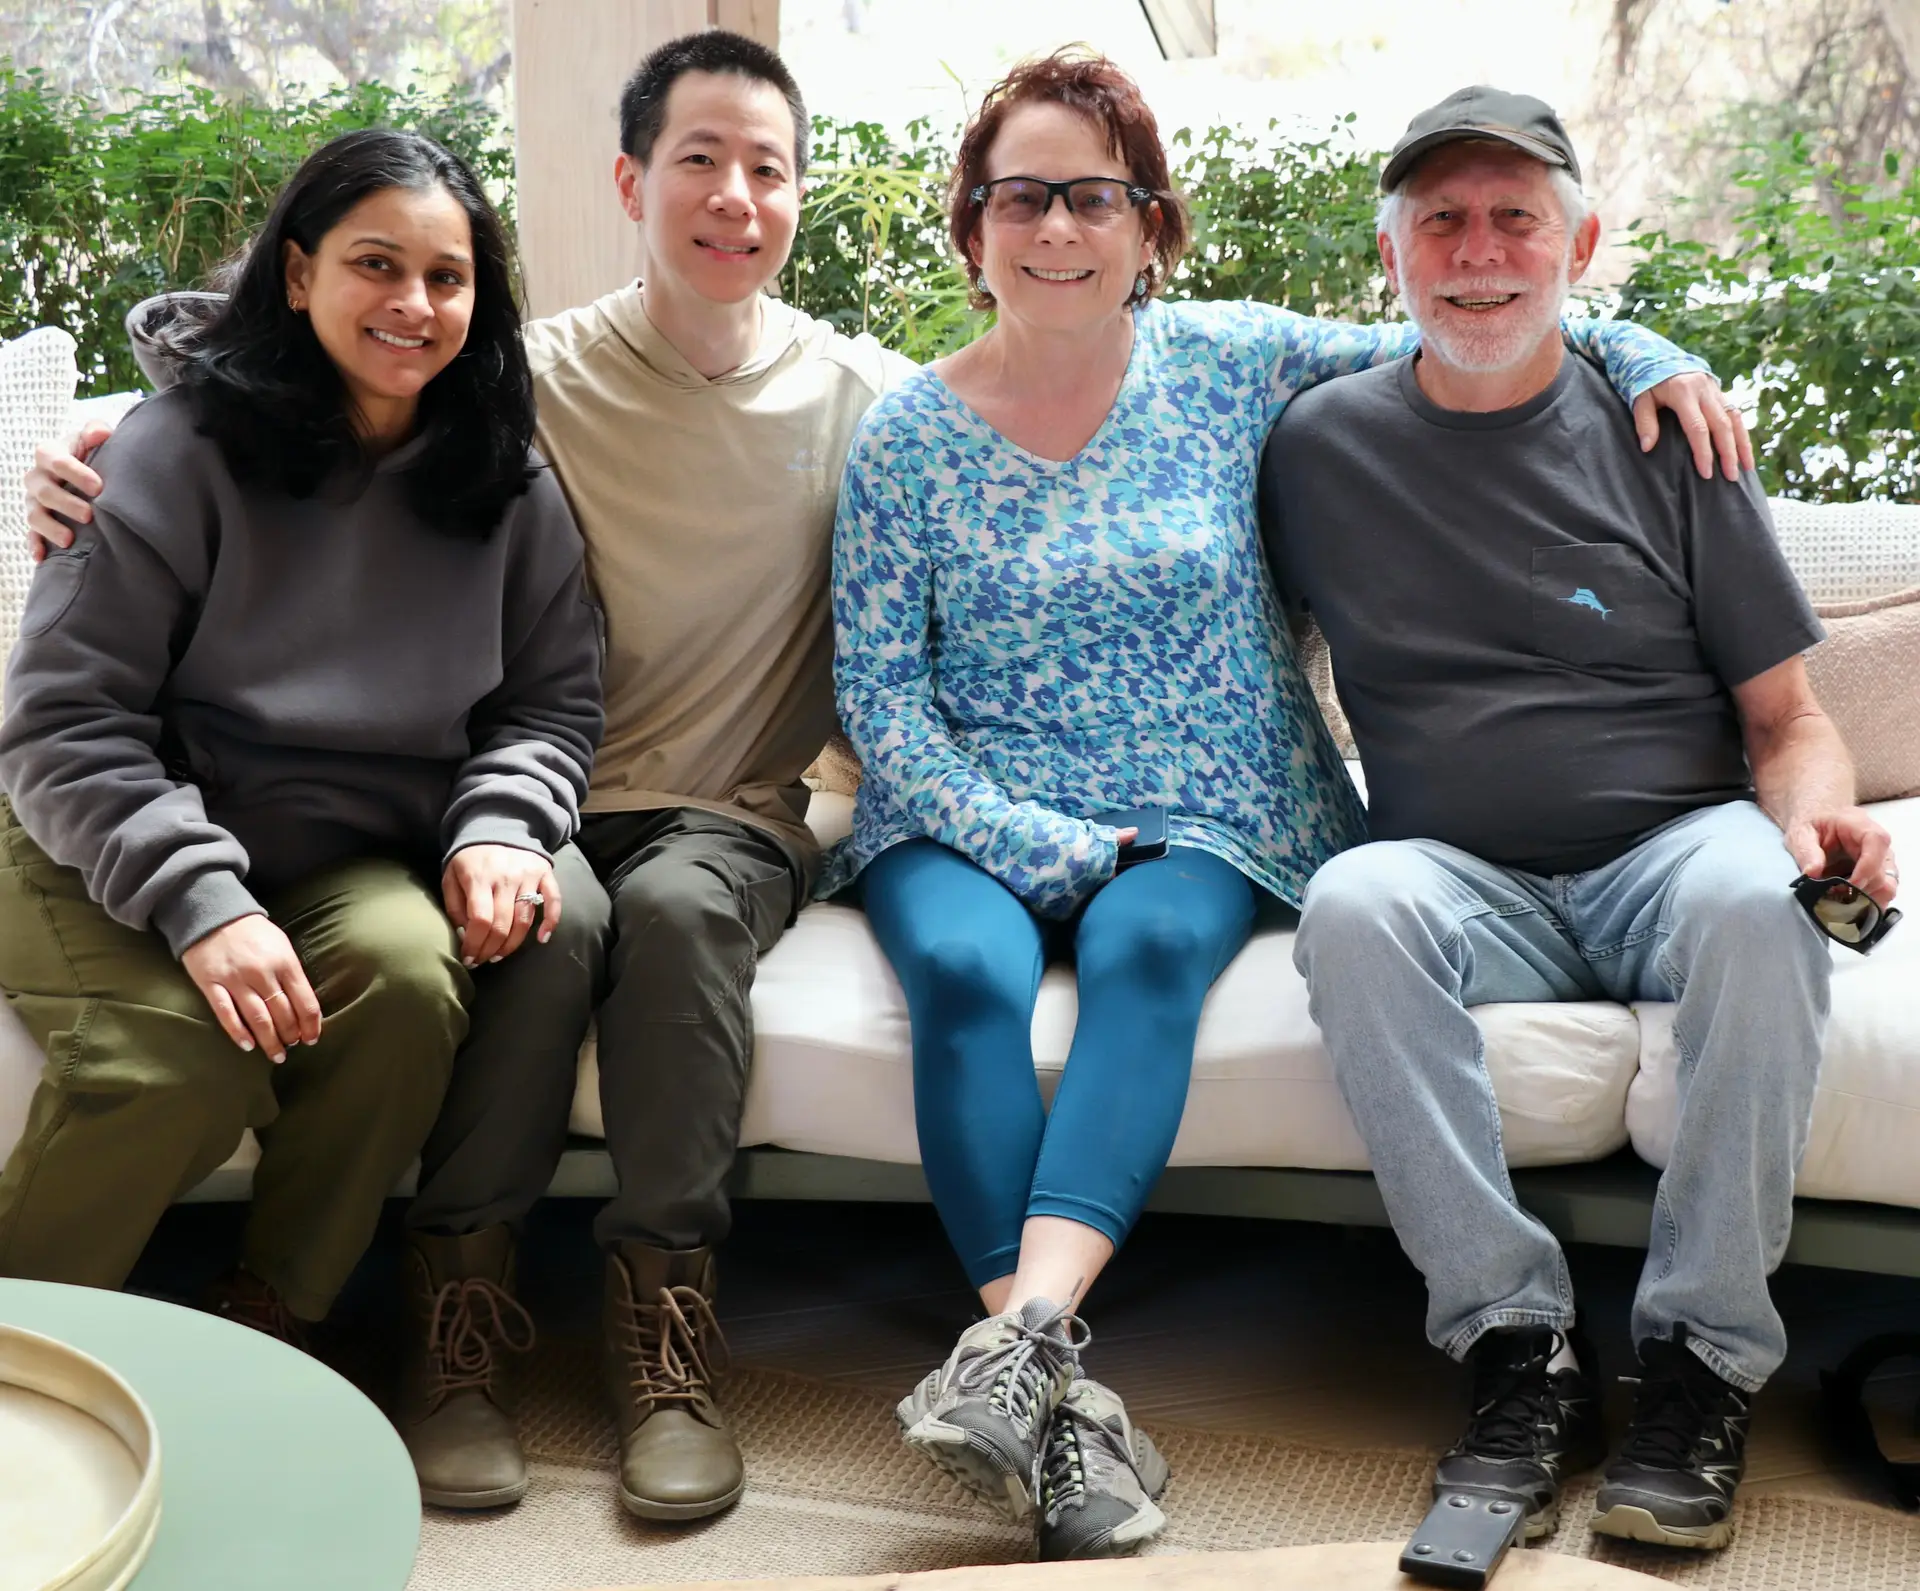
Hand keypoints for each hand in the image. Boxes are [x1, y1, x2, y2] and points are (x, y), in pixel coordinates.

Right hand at [25, 422, 112, 562]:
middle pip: (45, 490)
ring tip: (69, 540)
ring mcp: (34, 500)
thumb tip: (100, 434)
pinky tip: (41, 557)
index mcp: (49, 454)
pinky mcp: (36, 521)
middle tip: (89, 514)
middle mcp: (37, 477)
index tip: (98, 487)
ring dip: (50, 527)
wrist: (85, 470)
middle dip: (65, 503)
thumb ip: (95, 432)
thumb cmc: (91, 452)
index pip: (58, 461)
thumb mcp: (93, 438)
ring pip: (35, 514)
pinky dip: (35, 544)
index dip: (76, 473)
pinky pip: (31, 534)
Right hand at [181, 913, 322, 1062]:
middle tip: (292, 1046)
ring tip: (277, 1055)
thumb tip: (304, 1007)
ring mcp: (235, 979)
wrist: (213, 914)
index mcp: (285, 962)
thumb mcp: (282, 945)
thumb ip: (292, 974)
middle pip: (282, 1014)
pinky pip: (226, 1014)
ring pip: (257, 1018)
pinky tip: (248, 1046)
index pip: (305, 1002)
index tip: (312, 1038)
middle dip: (290, 1035)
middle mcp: (262, 972)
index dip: (311, 1025)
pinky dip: (238, 1033)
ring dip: (269, 1041)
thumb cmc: (253, 932)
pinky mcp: (211, 984)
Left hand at [441, 843, 560, 966]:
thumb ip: (455, 905)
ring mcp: (528, 876)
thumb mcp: (451, 876)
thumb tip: (465, 934)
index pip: (481, 920)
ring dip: (512, 944)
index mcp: (479, 878)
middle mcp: (506, 878)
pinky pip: (554, 901)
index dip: (474, 944)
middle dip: (490, 950)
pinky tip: (542, 938)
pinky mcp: (545, 874)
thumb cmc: (471, 858)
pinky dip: (552, 921)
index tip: (468, 958)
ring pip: (525, 920)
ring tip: (499, 955)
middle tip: (482, 960)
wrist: (498, 826)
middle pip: (502, 925)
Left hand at [1632, 373, 1753, 482]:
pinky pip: (1736, 413)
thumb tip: (1647, 447)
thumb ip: (1644, 422)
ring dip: (1742, 444)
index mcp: (1683, 393)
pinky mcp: (1720, 392)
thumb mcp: (1640, 399)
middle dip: (1728, 452)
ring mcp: (1715, 390)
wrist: (1661, 356)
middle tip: (1731, 477)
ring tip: (1746, 467)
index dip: (1703, 451)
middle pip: (1722, 425)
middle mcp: (1704, 390)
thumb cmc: (1648, 382)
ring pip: (1735, 418)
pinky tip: (1745, 450)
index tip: (1706, 473)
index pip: (1697, 427)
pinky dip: (1742, 432)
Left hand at [1783, 808, 1898, 908]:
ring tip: (1840, 901)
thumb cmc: (1811, 824)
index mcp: (1860, 826)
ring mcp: (1881, 860)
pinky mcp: (1878, 873)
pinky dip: (1866, 902)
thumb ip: (1806, 852)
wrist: (1816, 821)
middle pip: (1883, 872)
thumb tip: (1811, 874)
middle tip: (1834, 896)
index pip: (1876, 843)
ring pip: (1887, 887)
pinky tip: (1847, 903)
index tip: (1848, 885)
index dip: (1866, 868)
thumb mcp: (1801, 834)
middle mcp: (1877, 844)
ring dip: (1865, 899)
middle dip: (1861, 890)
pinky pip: (1881, 893)